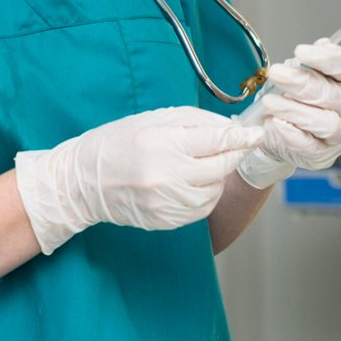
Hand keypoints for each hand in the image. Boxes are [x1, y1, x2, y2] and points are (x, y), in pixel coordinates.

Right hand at [14, 107, 263, 253]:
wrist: (83, 182)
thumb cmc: (117, 143)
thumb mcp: (153, 120)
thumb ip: (195, 122)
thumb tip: (231, 128)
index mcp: (161, 143)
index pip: (216, 140)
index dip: (242, 136)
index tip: (256, 133)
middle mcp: (166, 175)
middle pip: (221, 165)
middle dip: (233, 154)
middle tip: (237, 145)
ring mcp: (166, 202)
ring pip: (215, 189)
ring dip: (217, 176)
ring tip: (201, 164)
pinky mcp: (166, 220)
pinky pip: (201, 208)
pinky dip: (204, 194)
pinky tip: (191, 182)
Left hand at [237, 40, 340, 188]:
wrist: (291, 131)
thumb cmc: (305, 96)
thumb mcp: (309, 73)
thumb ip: (309, 63)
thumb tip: (306, 55)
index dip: (326, 59)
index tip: (300, 51)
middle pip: (333, 96)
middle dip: (302, 83)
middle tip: (276, 73)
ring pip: (326, 124)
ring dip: (294, 110)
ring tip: (270, 100)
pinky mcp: (324, 154)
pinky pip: (309, 146)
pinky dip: (290, 133)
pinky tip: (275, 121)